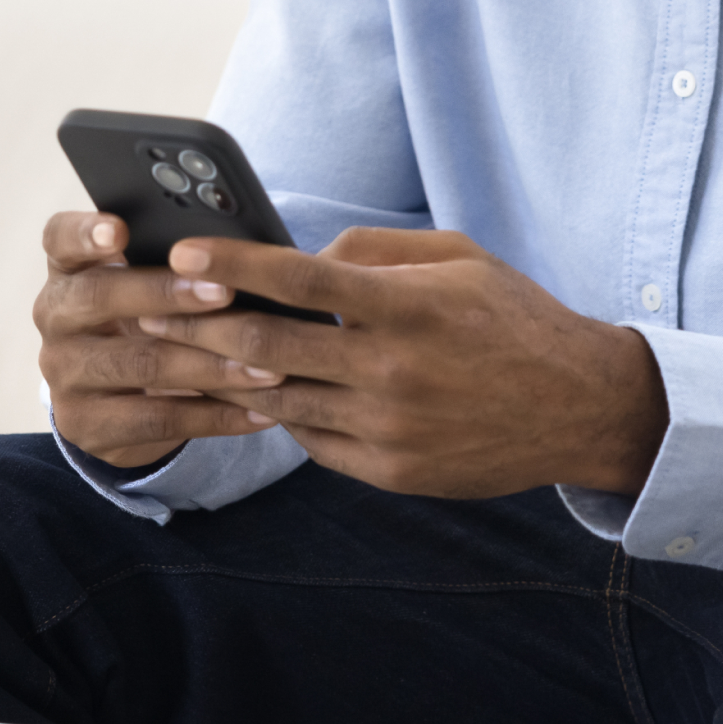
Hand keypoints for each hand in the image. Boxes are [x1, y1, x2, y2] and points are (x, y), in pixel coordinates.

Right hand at [34, 211, 289, 468]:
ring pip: (139, 365)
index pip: (60, 238)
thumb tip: (242, 243)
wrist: (117, 400)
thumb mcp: (146, 282)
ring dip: (209, 365)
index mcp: (69, 269)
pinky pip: (158, 420)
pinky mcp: (86, 425)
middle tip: (225, 292)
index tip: (119, 229)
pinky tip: (261, 411)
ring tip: (266, 366)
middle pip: (99, 296)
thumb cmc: (147, 316)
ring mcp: (65, 374)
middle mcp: (56, 317)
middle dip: (167, 293)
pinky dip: (216, 416)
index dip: (85, 232)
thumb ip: (174, 258)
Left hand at [140, 228, 668, 499]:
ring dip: (227, 376)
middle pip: (266, 348)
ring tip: (182, 353)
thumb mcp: (456, 257)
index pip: (298, 280)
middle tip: (147, 309)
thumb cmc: (511, 317)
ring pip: (278, 399)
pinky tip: (264, 391)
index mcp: (405, 307)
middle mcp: (389, 371)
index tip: (181, 250)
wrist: (575, 406)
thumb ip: (375, 251)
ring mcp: (387, 429)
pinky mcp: (388, 473)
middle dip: (197, 326)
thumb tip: (306, 260)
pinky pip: (312, 439)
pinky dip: (283, 412)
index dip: (232, 263)